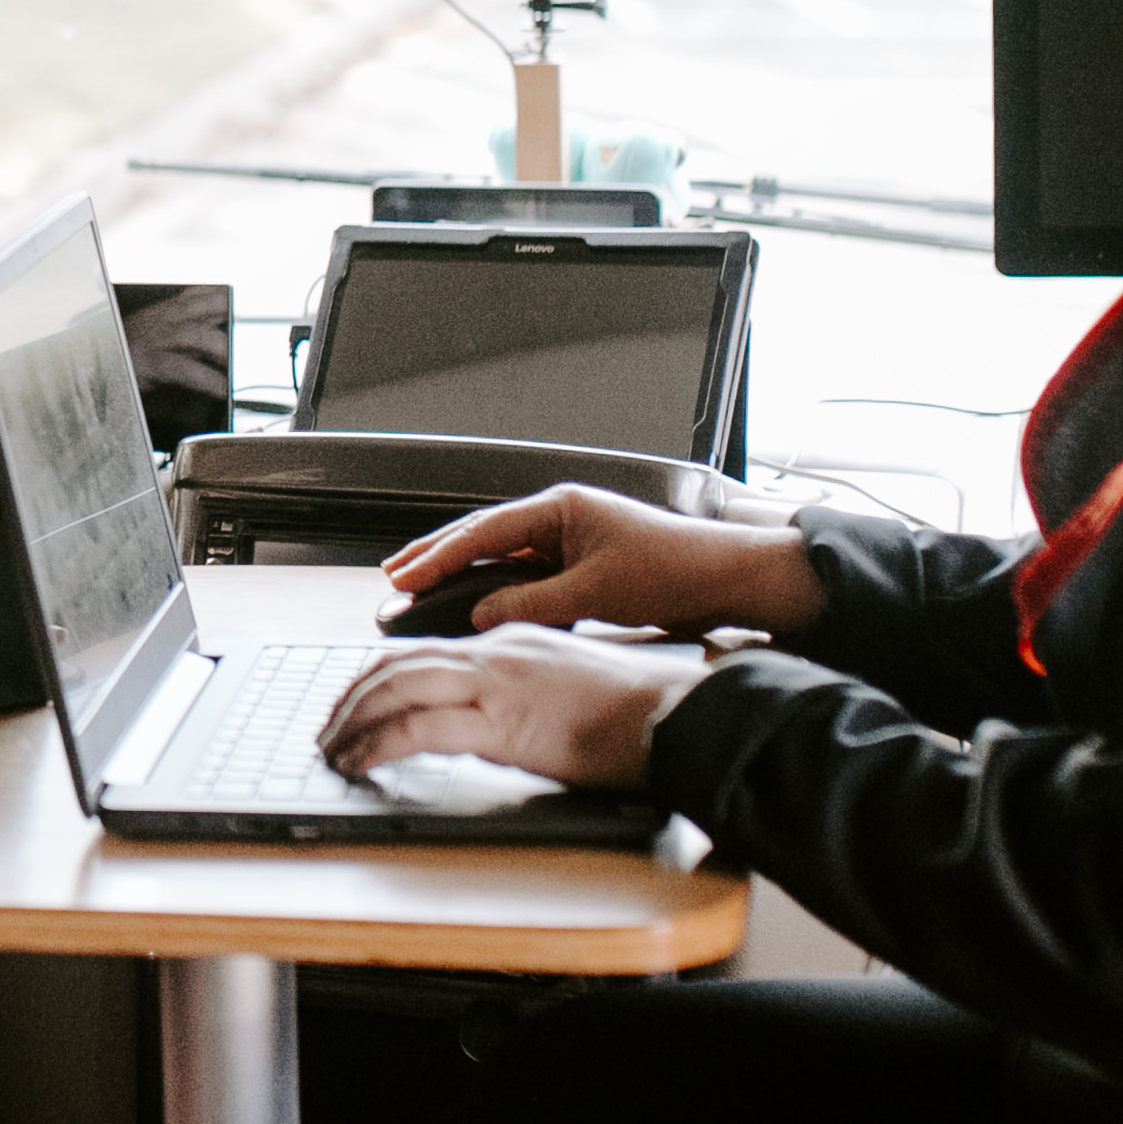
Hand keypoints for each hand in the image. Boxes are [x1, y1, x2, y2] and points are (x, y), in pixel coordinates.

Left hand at [320, 625, 711, 792]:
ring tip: (335, 749)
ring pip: (396, 688)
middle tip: (329, 729)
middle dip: (351, 697)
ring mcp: (497, 683)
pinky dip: (380, 745)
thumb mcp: (567, 691)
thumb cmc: (637, 714)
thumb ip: (522, 697)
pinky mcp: (502, 722)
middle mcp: (496, 652)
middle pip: (395, 663)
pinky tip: (364, 763)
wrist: (675, 716)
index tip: (355, 704)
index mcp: (511, 642)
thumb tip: (490, 722)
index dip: (378, 677)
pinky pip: (419, 728)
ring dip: (354, 721)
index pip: (424, 651)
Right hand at [381, 484, 822, 641]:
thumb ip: (533, 604)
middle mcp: (561, 518)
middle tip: (395, 575)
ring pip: (501, 554)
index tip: (404, 576)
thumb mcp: (596, 593)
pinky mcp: (582, 564)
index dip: (440, 555)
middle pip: (484, 534)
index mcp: (562, 508)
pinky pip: (524, 572)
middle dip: (437, 554)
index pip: (485, 530)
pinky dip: (494, 586)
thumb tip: (484, 615)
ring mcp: (570, 540)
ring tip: (420, 586)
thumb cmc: (674, 571)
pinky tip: (474, 602)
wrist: (726, 579)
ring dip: (462, 570)